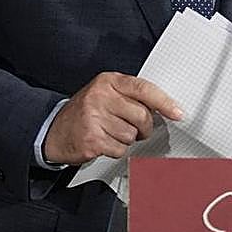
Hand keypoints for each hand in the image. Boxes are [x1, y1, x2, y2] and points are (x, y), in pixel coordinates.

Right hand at [42, 72, 182, 164]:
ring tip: (110, 132)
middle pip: (142, 116)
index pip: (143, 89)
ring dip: (125, 139)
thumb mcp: (104, 93)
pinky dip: (115, 149)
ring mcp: (94, 118)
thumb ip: (129, 96)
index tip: (177, 113)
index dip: (164, 102)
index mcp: (107, 81)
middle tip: (135, 128)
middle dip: (143, 127)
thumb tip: (163, 108)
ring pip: (132, 135)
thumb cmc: (84, 112)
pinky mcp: (92, 140)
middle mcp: (100, 96)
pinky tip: (103, 141)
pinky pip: (120, 149)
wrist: (54, 130)